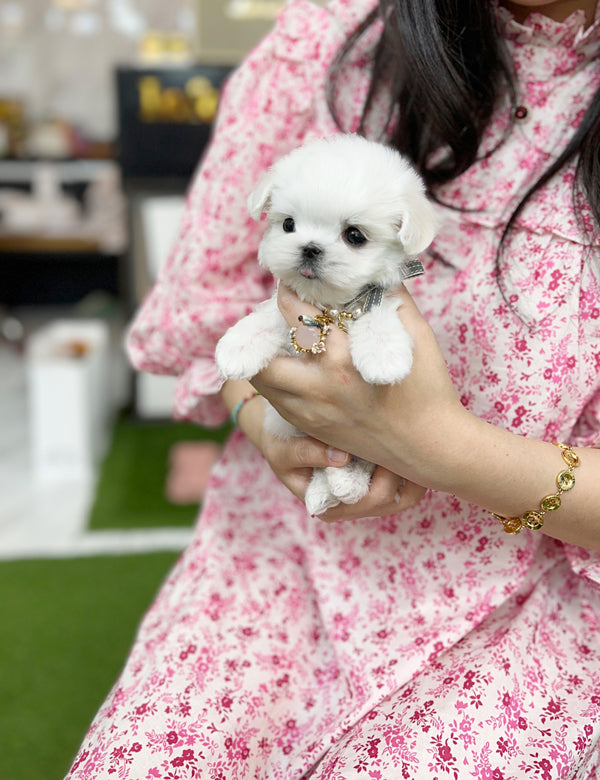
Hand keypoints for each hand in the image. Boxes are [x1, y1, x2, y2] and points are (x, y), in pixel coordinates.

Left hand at [252, 284, 460, 501]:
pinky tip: (290, 368)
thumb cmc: (429, 389)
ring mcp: (310, 412)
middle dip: (262, 328)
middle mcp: (317, 387)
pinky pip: (276, 401)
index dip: (287, 291)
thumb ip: (392, 298)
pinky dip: (274, 381)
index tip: (290, 280)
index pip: (295, 313)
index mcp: (341, 358)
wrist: (431, 447)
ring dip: (262, 357)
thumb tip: (373, 272)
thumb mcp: (416, 335)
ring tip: (276, 341)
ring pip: (261, 380)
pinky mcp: (312, 428)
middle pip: (263, 353)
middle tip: (276, 315)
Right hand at [260, 426, 424, 521]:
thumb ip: (305, 453)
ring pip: (406, 495)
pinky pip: (411, 484)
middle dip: (394, 470)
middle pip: (388, 500)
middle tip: (391, 435)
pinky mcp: (383, 479)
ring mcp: (369, 496)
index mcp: (328, 506)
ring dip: (409, 470)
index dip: (376, 479)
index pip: (363, 502)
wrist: (285, 431)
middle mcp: (352, 507)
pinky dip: (416, 467)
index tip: (372, 447)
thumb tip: (340, 458)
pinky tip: (412, 442)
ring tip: (402, 437)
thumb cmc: (281, 441)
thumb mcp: (282, 449)